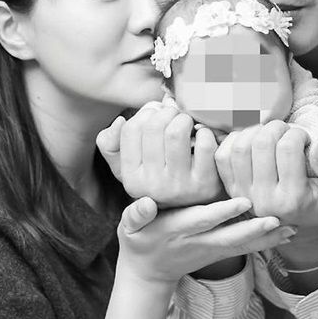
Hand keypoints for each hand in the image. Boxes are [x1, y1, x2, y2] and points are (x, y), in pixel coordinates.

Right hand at [97, 102, 223, 207]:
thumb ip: (112, 143)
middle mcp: (153, 186)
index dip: (146, 112)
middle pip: (155, 126)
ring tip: (187, 123)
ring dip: (184, 119)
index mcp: (131, 179)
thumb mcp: (129, 165)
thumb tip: (120, 121)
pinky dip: (205, 132)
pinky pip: (203, 144)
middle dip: (167, 112)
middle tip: (175, 115)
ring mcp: (180, 186)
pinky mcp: (205, 183)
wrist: (196, 206)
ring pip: (176, 132)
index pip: (131, 129)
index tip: (157, 113)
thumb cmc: (160, 176)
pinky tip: (202, 137)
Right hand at [117, 196, 294, 285]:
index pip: (203, 220)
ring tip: (292, 229)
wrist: (148, 273)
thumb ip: (136, 214)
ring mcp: (211, 250)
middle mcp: (199, 241)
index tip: (242, 202)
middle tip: (277, 221)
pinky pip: (245, 247)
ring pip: (242, 245)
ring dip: (267, 238)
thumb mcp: (128, 227)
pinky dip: (266, 242)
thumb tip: (146, 203)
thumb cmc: (138, 240)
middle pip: (230, 237)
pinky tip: (287, 234)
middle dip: (254, 230)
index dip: (222, 212)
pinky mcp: (220, 252)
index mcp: (178, 229)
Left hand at [214, 120, 317, 226]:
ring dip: (256, 130)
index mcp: (292, 200)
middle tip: (288, 131)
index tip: (305, 138)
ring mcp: (242, 194)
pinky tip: (253, 140)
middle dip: (277, 127)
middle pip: (262, 143)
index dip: (298, 133)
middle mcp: (263, 199)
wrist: (299, 222)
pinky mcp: (230, 188)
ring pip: (240, 147)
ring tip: (271, 134)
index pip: (288, 148)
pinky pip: (222, 155)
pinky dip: (235, 140)